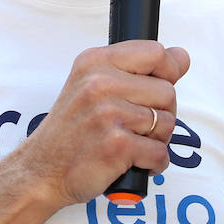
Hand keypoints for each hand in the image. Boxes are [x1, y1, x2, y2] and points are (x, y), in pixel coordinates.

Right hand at [15, 41, 190, 207]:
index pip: (155, 52)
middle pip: (167, 92)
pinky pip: (160, 153)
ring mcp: (108, 114)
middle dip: (162, 114)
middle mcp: (99, 83)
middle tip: (138, 127)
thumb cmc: (71, 130)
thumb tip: (181, 56)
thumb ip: (136, 70)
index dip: (170, 70)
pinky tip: (135, 163)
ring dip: (157, 141)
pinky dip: (154, 164)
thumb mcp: (92, 85)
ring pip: (167, 123)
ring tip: (132, 144)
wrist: (42, 170)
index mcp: (95, 62)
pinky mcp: (116, 145)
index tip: (165, 84)